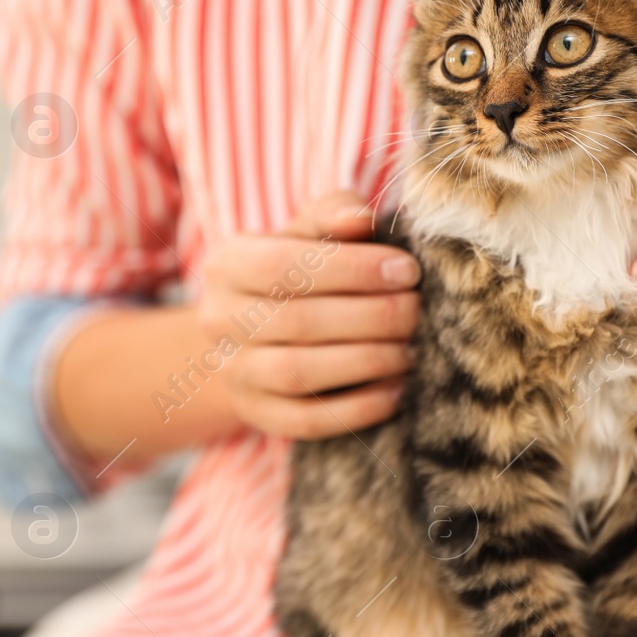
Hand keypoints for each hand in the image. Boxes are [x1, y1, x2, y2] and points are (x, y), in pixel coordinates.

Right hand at [198, 191, 420, 438]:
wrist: (250, 335)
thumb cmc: (294, 272)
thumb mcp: (305, 234)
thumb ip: (332, 216)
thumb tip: (360, 218)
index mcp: (228, 265)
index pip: (283, 264)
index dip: (350, 268)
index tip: (406, 271)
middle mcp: (218, 320)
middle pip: (296, 320)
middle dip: (369, 316)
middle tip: (417, 311)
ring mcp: (233, 372)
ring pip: (298, 372)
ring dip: (365, 361)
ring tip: (410, 350)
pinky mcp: (256, 414)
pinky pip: (305, 420)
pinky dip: (356, 409)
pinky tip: (396, 391)